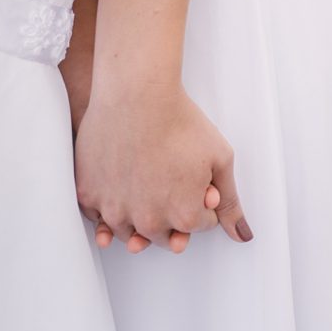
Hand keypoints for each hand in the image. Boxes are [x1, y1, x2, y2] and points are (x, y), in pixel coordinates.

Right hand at [74, 84, 252, 249]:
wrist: (137, 95)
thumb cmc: (180, 122)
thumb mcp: (221, 158)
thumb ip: (230, 202)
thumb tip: (242, 235)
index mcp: (184, 216)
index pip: (199, 225)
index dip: (201, 202)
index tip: (197, 180)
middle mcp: (148, 222)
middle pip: (163, 235)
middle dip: (171, 215)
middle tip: (170, 183)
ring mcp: (114, 211)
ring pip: (128, 232)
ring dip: (138, 218)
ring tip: (146, 186)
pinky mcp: (88, 196)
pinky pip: (98, 216)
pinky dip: (108, 207)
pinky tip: (120, 187)